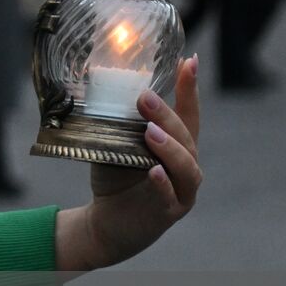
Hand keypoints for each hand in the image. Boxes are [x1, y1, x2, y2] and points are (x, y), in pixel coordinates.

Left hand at [55, 55, 200, 270]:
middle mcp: (186, 166)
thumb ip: (117, 123)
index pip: (188, 114)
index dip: (189, 89)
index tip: (189, 60)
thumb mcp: (114, 145)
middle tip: (145, 97)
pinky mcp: (167, 213)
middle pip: (186, 137)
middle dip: (168, 115)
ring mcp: (181, 191)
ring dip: (169, 147)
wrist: (106, 224)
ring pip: (186, 166)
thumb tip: (96, 84)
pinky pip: (170, 196)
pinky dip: (162, 182)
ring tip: (150, 132)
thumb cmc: (115, 178)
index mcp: (177, 146)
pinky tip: (153, 171)